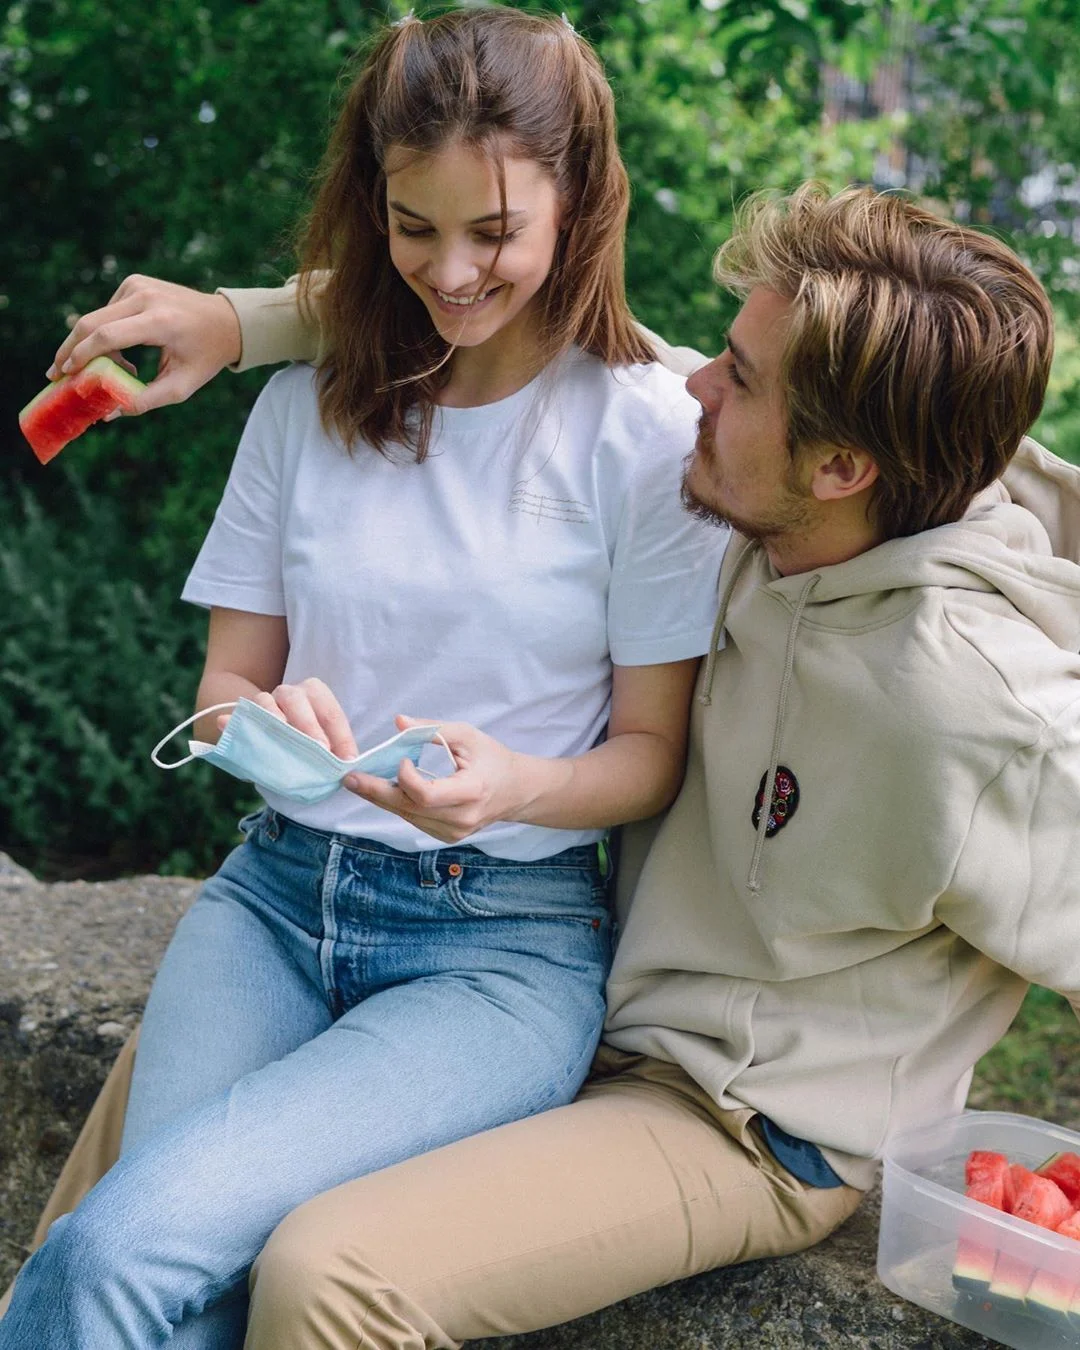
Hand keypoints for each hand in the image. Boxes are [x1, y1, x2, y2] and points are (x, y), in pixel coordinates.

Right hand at [48, 275, 242, 413]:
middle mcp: (146, 296)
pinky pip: (107, 311)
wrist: (227, 321)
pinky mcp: (134, 282)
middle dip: (70, 350)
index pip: (107, 335)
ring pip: (96, 317)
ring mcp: (138, 285)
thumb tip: (107, 413)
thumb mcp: (182, 386)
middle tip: (55, 374)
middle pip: (91, 323)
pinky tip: (121, 352)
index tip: (64, 374)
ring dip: (90, 346)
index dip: (81, 355)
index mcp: (160, 321)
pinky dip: (105, 334)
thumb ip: (145, 401)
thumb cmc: (205, 357)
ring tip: (103, 370)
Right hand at [217, 679, 359, 759]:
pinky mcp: (246, 713)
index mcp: (315, 693)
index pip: (331, 713)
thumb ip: (331, 751)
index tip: (347, 760)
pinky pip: (241, 715)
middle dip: (310, 727)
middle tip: (320, 750)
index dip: (341, 738)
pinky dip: (233, 720)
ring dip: (275, 720)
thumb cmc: (303, 740)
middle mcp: (291, 692)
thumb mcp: (321, 743)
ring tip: (282, 736)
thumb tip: (350, 763)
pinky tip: (224, 723)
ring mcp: (267, 700)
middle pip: (298, 701)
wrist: (273, 730)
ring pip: (268, 702)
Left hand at [344, 716, 530, 843]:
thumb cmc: (492, 758)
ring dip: (382, 798)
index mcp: (471, 792)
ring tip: (360, 781)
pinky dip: (397, 805)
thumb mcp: (468, 736)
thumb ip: (432, 729)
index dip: (406, 779)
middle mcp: (461, 819)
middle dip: (376, 792)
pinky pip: (414, 820)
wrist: (516, 791)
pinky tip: (384, 791)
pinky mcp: (446, 837)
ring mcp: (453, 832)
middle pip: (409, 809)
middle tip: (350, 777)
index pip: (427, 795)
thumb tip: (398, 722)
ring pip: (407, 817)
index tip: (399, 760)